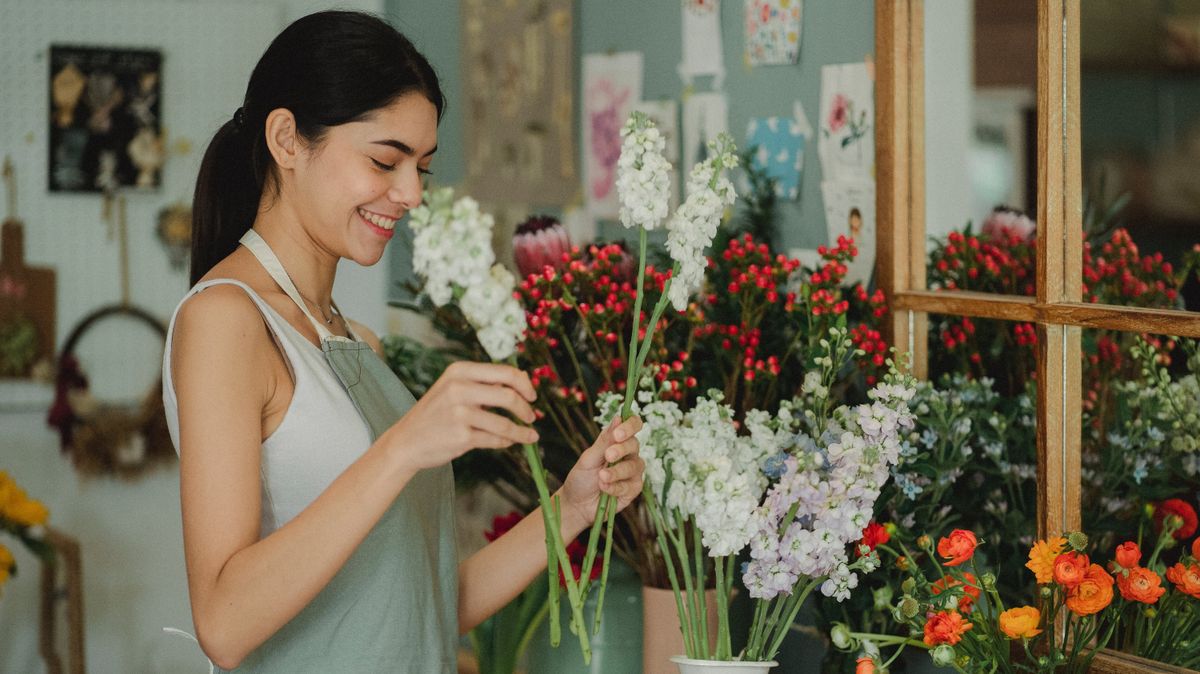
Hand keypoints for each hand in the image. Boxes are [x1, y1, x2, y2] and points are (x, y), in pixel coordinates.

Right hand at [377, 361, 537, 472]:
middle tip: (531, 417)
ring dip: (522, 432)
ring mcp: (460, 413)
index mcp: (460, 371)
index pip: (505, 372)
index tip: (532, 395)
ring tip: (530, 436)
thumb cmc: (436, 414)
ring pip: (505, 423)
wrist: (406, 440)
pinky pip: (495, 440)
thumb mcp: (453, 388)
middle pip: (509, 396)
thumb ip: (484, 383)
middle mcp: (459, 388)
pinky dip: (507, 442)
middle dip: (526, 409)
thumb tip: (524, 381)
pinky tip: (510, 442)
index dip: (525, 384)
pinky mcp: (461, 437)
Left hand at [558, 416, 644, 533]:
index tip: (618, 434)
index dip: (630, 426)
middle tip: (607, 456)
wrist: (577, 504)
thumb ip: (604, 441)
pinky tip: (603, 489)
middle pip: (635, 444)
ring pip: (634, 466)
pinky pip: (630, 485)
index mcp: (617, 441)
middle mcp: (628, 454)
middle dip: (621, 449)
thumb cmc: (582, 477)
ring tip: (600, 477)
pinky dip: (615, 487)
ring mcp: (633, 472)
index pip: (633, 425)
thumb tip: (618, 418)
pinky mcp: (633, 489)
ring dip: (616, 472)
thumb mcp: (589, 458)